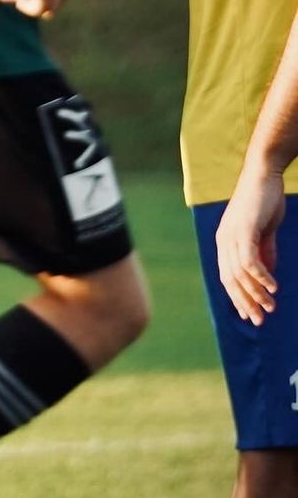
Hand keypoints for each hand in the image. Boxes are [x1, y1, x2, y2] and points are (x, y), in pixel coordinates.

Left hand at [217, 165, 283, 325]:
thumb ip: (263, 252)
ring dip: (256, 293)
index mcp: (225, 241)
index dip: (237, 297)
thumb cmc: (263, 202)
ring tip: (270, 307)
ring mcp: (231, 235)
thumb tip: (267, 274)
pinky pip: (250, 260)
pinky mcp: (244, 230)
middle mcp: (223, 240)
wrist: (263, 176)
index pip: (227, 276)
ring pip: (240, 273)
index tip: (248, 315)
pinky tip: (273, 287)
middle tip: (259, 320)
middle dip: (244, 302)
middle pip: (230, 279)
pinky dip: (261, 276)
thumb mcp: (263, 232)